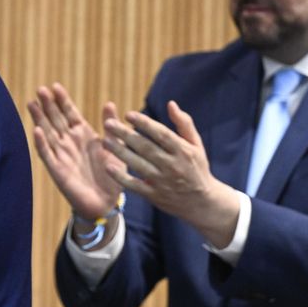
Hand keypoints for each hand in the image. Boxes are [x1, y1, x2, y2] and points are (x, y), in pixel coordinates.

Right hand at [28, 83, 124, 220]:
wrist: (106, 201)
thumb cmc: (111, 174)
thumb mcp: (115, 148)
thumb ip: (110, 127)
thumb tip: (109, 103)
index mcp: (83, 134)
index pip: (70, 113)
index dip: (62, 100)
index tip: (56, 86)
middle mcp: (69, 142)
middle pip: (55, 119)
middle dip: (48, 104)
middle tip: (41, 89)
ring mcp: (61, 154)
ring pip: (47, 133)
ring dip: (39, 119)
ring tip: (32, 103)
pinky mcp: (56, 169)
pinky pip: (47, 154)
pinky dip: (41, 143)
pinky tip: (36, 131)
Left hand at [100, 100, 239, 246]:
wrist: (202, 203)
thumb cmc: (197, 168)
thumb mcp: (196, 145)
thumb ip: (184, 124)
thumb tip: (171, 104)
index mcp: (183, 151)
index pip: (161, 134)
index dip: (144, 123)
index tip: (128, 114)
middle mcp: (173, 165)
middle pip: (146, 147)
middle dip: (125, 135)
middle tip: (108, 123)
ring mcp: (163, 181)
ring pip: (138, 165)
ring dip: (120, 152)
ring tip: (105, 141)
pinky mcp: (154, 195)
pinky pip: (135, 185)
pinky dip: (121, 177)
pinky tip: (108, 166)